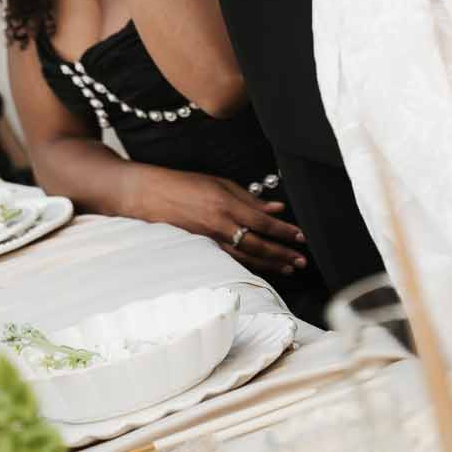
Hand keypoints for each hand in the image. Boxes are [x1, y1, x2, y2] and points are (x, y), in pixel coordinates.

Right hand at [122, 164, 306, 279]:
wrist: (150, 196)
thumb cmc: (184, 184)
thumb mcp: (219, 183)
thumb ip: (249, 198)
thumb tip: (276, 207)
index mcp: (225, 205)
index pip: (262, 222)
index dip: (284, 231)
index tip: (301, 237)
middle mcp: (219, 225)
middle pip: (257, 245)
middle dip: (282, 254)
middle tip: (302, 261)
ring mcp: (210, 240)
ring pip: (246, 257)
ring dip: (270, 264)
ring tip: (289, 269)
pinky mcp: (202, 249)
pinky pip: (231, 260)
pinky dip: (250, 265)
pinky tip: (263, 269)